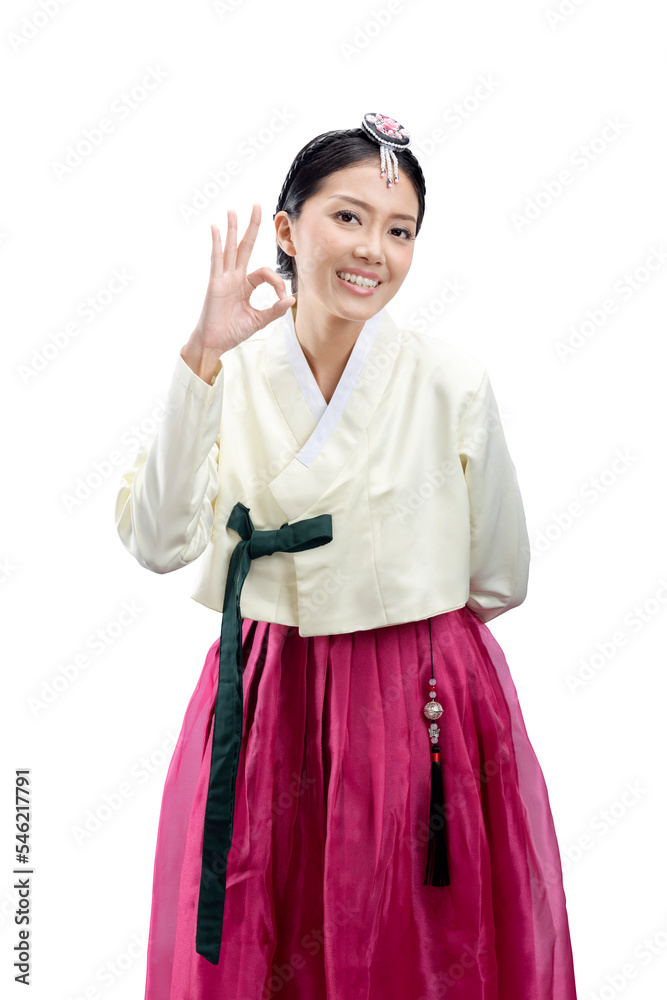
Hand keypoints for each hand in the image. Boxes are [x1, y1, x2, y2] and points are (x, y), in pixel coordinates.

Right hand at [190, 203, 294, 354]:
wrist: (214, 343)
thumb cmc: (232, 331)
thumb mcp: (258, 320)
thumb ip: (274, 310)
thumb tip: (291, 299)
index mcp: (245, 285)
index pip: (266, 272)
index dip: (278, 281)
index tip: (282, 297)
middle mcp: (234, 277)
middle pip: (245, 246)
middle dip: (252, 226)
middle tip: (257, 205)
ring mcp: (223, 278)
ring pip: (230, 248)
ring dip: (233, 229)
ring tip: (234, 210)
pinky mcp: (215, 283)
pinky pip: (216, 260)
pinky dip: (217, 244)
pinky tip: (217, 229)